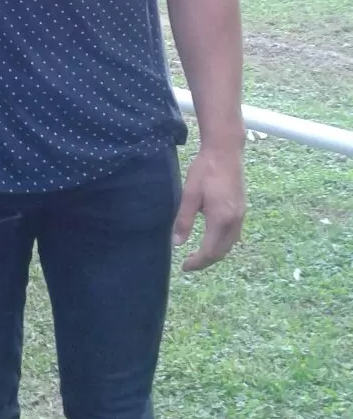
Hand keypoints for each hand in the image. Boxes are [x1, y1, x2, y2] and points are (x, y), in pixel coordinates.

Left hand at [173, 146, 244, 271]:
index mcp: (221, 220)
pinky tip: (211, 237)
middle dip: (206, 261)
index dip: (197, 263)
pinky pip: (234, 234)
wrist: (225, 150)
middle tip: (189, 263)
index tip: (184, 267)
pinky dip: (223, 242)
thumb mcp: (189, 194)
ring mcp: (241, 215)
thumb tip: (177, 244)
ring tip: (199, 253)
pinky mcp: (242, 208)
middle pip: (222, 252)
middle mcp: (235, 221)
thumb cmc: (205, 169)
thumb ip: (184, 220)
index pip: (210, 252)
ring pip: (230, 244)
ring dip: (216, 253)